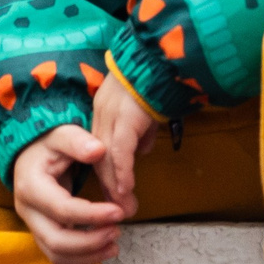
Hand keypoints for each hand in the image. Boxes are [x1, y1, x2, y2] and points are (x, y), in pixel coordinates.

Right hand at [10, 126, 125, 263]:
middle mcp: (27, 210)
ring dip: (88, 255)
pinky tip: (104, 248)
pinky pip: (59, 255)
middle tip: (117, 231)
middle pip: (56, 240)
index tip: (119, 212)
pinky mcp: (41, 232)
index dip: (92, 215)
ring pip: (56, 254)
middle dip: (90, 242)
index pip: (62, 209)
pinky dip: (82, 258)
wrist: (31, 153)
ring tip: (115, 244)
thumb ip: (78, 141)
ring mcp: (32, 224)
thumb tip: (98, 151)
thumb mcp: (62, 134)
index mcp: (31, 186)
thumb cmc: (49, 143)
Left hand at [89, 71, 160, 219]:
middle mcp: (102, 113)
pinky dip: (122, 173)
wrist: (165, 55)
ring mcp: (111, 115)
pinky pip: (120, 153)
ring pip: (107, 158)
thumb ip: (142, 129)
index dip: (107, 172)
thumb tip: (142, 150)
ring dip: (115, 187)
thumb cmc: (161, 77)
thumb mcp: (148, 106)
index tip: (113, 193)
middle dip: (108, 186)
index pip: (100, 147)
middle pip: (99, 157)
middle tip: (118, 208)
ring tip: (125, 208)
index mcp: (105, 108)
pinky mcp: (125, 118)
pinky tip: (125, 191)